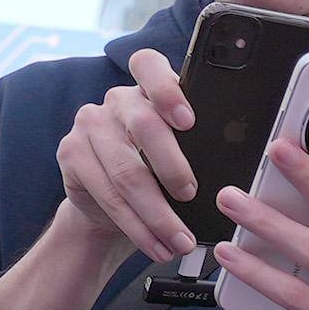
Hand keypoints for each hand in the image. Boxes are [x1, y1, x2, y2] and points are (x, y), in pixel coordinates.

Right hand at [55, 47, 199, 261]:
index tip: (188, 121)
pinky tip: (156, 244)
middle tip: (192, 195)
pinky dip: (137, 226)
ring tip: (180, 239)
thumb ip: (198, 146)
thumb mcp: (183, 152)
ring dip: (157, 214)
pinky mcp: (71, 153)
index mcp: (150, 89)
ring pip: (126, 171)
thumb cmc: (159, 172)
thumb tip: (237, 173)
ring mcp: (90, 124)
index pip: (150, 66)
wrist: (110, 202)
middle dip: (173, 168)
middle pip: (144, 126)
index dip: (168, 90)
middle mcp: (118, 100)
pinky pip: (107, 194)